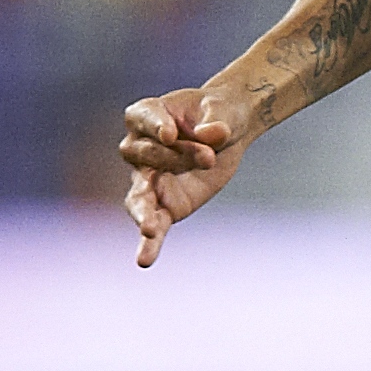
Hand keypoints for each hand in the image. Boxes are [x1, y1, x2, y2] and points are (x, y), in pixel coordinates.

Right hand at [119, 83, 257, 267]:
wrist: (232, 129)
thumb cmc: (221, 112)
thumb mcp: (224, 110)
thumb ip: (217, 122)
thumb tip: (214, 136)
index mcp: (145, 115)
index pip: (143, 119)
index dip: (155, 127)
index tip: (169, 134)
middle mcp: (139, 148)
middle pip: (145, 155)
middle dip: (176, 158)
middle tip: (208, 157)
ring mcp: (149, 179)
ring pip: (139, 197)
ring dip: (143, 213)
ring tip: (149, 228)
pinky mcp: (167, 204)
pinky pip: (156, 224)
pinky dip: (151, 243)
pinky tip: (145, 260)